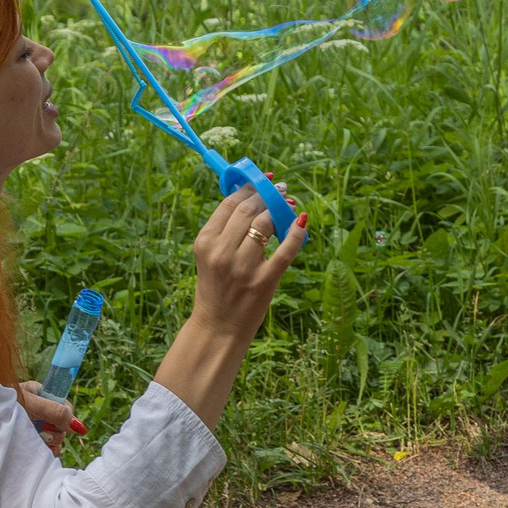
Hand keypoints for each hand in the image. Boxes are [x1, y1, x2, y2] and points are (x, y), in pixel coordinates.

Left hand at [14, 382, 84, 455]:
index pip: (65, 406)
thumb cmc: (0, 406)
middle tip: (41, 433)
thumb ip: (54, 412)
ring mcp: (35, 423)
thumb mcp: (29, 405)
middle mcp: (39, 408)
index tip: (55, 426)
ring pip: (55, 436)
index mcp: (41, 393)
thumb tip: (79, 426)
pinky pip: (46, 446)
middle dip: (55, 432)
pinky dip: (45, 450)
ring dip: (49, 442)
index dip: (65, 418)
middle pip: (62, 423)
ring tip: (36, 442)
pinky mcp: (30, 437)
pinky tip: (39, 451)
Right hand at [189, 187, 307, 342]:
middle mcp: (222, 252)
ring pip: (266, 224)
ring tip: (289, 204)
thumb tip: (253, 198)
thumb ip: (224, 230)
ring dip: (280, 209)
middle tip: (281, 190)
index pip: (230, 204)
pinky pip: (286, 250)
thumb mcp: (209, 255)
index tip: (263, 181)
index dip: (250, 187)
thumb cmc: (215, 287)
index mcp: (205, 241)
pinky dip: (297, 232)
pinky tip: (302, 221)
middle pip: (250, 210)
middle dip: (268, 195)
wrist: (217, 326)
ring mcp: (243, 267)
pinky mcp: (264, 281)